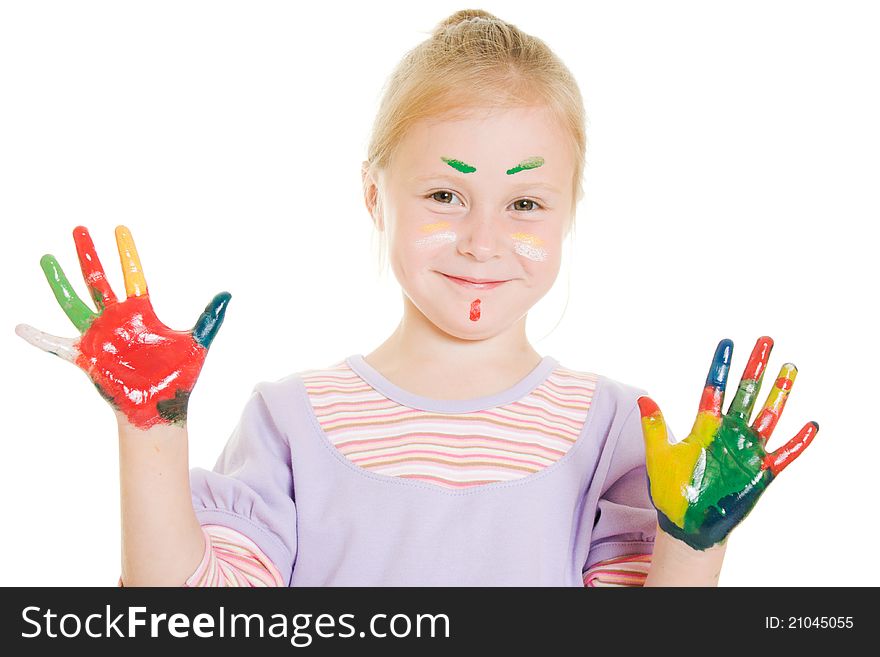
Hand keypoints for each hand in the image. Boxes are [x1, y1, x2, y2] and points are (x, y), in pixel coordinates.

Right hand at [15, 225, 230, 430]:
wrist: (162, 408)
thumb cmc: (179, 378)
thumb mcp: (198, 342)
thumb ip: (210, 317)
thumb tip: (228, 293)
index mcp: (141, 314)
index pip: (132, 275)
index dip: (127, 253)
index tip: (120, 229)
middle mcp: (117, 320)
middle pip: (99, 280)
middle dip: (90, 255)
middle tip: (80, 228)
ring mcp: (100, 337)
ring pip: (74, 302)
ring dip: (60, 282)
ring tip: (46, 258)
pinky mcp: (88, 357)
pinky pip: (58, 345)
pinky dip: (39, 338)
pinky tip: (20, 327)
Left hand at [637, 336, 818, 550]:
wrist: (687, 524)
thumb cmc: (671, 489)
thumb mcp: (659, 455)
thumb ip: (655, 427)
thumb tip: (644, 398)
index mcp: (704, 426)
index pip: (713, 389)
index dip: (721, 367)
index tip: (727, 343)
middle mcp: (728, 433)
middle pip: (745, 393)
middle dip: (755, 368)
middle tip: (765, 341)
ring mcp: (746, 450)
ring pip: (767, 415)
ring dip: (779, 393)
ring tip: (790, 367)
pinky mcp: (760, 472)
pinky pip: (784, 454)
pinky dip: (798, 441)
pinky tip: (811, 425)